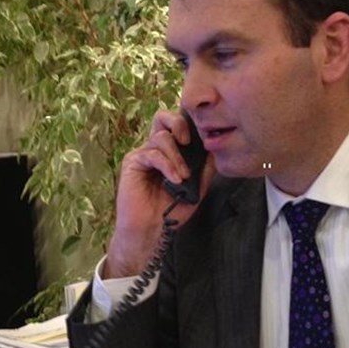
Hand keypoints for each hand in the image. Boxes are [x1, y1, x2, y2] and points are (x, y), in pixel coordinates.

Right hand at [104, 110, 213, 277]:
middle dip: (179, 123)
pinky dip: (167, 165)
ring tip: (183, 177)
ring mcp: (143, 154)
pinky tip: (175, 180)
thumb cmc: (172, 211)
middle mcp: (155, 149)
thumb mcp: (197, 188)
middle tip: (188, 141)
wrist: (153, 230)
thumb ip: (205, 168)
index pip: (176, 125)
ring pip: (161, 137)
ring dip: (177, 157)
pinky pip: (152, 153)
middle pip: (162, 117)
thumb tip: (215, 148)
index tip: (202, 136)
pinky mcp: (133, 162)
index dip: (188, 123)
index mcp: (170, 152)